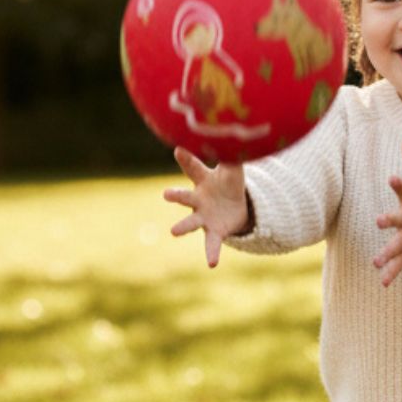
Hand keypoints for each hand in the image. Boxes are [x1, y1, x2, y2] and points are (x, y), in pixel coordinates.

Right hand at [163, 146, 248, 267]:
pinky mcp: (214, 232)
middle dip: (176, 195)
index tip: (178, 150)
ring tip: (173, 231)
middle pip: (185, 196)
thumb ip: (232, 157)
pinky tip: (212, 264)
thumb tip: (235, 138)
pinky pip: (211, 244)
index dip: (186, 158)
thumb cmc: (230, 183)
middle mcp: (198, 199)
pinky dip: (211, 253)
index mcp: (202, 180)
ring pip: (191, 221)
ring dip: (182, 226)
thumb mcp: (233, 170)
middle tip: (165, 194)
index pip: (193, 167)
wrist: (236, 206)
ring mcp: (203, 217)